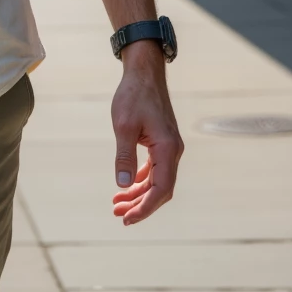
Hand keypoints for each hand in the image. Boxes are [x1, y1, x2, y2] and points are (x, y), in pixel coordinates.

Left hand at [111, 43, 183, 224]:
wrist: (144, 72)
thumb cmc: (133, 95)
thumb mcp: (123, 126)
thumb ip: (124, 156)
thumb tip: (123, 185)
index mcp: (167, 149)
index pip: (161, 189)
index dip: (145, 208)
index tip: (128, 219)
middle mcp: (173, 151)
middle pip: (161, 189)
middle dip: (140, 205)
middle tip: (118, 215)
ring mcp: (169, 147)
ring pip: (157, 180)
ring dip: (139, 194)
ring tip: (118, 204)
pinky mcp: (163, 142)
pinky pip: (155, 169)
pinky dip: (142, 180)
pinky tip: (127, 186)